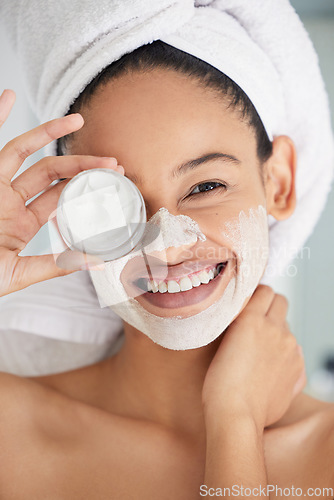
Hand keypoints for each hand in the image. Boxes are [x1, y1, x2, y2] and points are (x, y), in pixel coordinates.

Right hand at [0, 89, 123, 296]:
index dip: (86, 185)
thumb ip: (54, 266)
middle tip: (111, 161)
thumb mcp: (20, 273)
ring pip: (22, 151)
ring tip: (78, 119)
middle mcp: (10, 202)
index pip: (61, 196)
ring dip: (49, 133)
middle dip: (80, 164)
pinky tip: (9, 96)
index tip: (113, 177)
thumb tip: (97, 261)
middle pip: (50, 172)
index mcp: (23, 224)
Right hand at [202, 285, 305, 429]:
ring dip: (277, 332)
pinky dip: (285, 354)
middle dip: (271, 306)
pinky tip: (269, 369)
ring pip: (288, 327)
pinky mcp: (298, 368)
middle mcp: (276, 329)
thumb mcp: (223, 344)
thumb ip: (241, 325)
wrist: (236, 415)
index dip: (258, 294)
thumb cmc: (220, 383)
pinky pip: (295, 351)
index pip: (265, 290)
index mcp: (252, 319)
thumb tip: (251, 318)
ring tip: (260, 352)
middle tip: (258, 321)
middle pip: (281, 301)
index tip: (250, 301)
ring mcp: (290, 349)